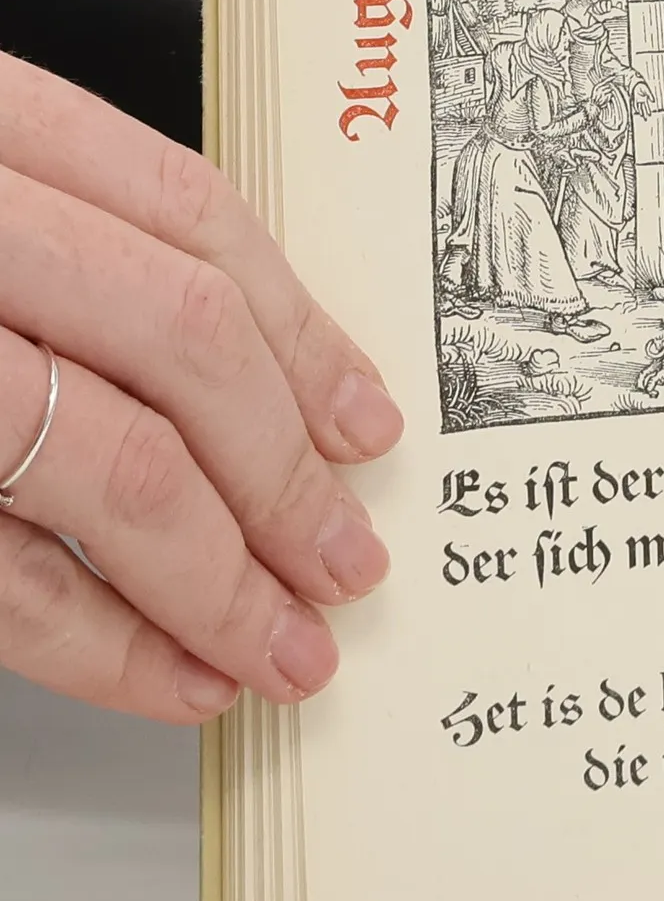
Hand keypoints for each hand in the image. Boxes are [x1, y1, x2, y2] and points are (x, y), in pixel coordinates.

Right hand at [0, 52, 401, 721]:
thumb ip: (59, 246)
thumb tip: (266, 386)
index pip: (192, 220)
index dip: (305, 336)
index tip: (366, 427)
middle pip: (179, 341)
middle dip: (283, 473)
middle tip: (344, 566)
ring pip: (111, 464)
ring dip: (221, 580)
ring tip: (285, 652)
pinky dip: (104, 641)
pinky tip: (174, 679)